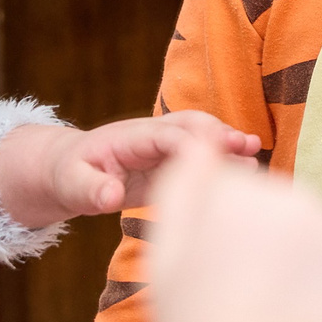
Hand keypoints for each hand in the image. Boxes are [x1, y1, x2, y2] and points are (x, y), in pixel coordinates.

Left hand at [0, 111, 261, 229]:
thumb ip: (90, 190)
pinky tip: (244, 174)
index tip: (213, 156)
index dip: (189, 144)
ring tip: (255, 156)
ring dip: (226, 144)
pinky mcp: (169, 165)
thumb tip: (111, 195)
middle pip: (189, 126)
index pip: (164, 136)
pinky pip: (199, 159)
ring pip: (200, 138)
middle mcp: (150, 136)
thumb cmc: (68, 175)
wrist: (67, 170)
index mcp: (128, 137)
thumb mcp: (70, 185)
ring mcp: (162, 149)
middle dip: (218, 133)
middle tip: (248, 145)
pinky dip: (222, 163)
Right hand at [145, 141, 321, 321]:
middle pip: (290, 218)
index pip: (241, 196)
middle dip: (274, 254)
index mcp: (249, 194)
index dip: (225, 243)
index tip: (221, 286)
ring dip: (314, 279)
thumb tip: (203, 143)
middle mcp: (308, 205)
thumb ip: (183, 190)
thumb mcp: (167, 263)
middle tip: (255, 316)